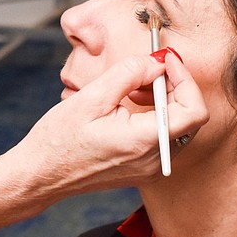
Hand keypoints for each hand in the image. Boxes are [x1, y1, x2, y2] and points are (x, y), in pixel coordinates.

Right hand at [14, 48, 206, 199]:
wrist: (41, 175)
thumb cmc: (59, 139)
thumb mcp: (92, 96)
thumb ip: (130, 73)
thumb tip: (158, 62)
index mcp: (143, 142)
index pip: (194, 111)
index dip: (185, 79)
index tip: (166, 61)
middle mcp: (154, 160)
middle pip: (189, 117)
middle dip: (174, 86)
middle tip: (148, 70)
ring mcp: (151, 169)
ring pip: (179, 126)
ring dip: (165, 100)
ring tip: (134, 88)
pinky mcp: (144, 170)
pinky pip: (165, 138)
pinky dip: (157, 116)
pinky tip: (131, 105)